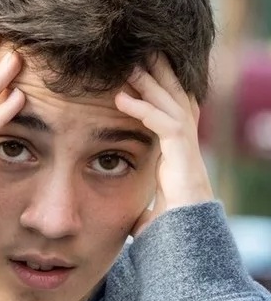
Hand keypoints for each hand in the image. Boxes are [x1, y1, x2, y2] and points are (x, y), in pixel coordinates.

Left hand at [114, 53, 213, 235]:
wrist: (185, 250)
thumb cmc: (166, 233)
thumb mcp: (143, 207)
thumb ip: (132, 199)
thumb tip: (113, 207)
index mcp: (177, 153)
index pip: (171, 111)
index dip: (158, 90)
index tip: (139, 71)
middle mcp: (186, 148)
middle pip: (177, 99)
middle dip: (161, 74)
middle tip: (141, 50)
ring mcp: (187, 153)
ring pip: (173, 106)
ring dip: (151, 84)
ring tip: (129, 64)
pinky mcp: (184, 161)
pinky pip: (166, 126)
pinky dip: (145, 110)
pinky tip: (122, 99)